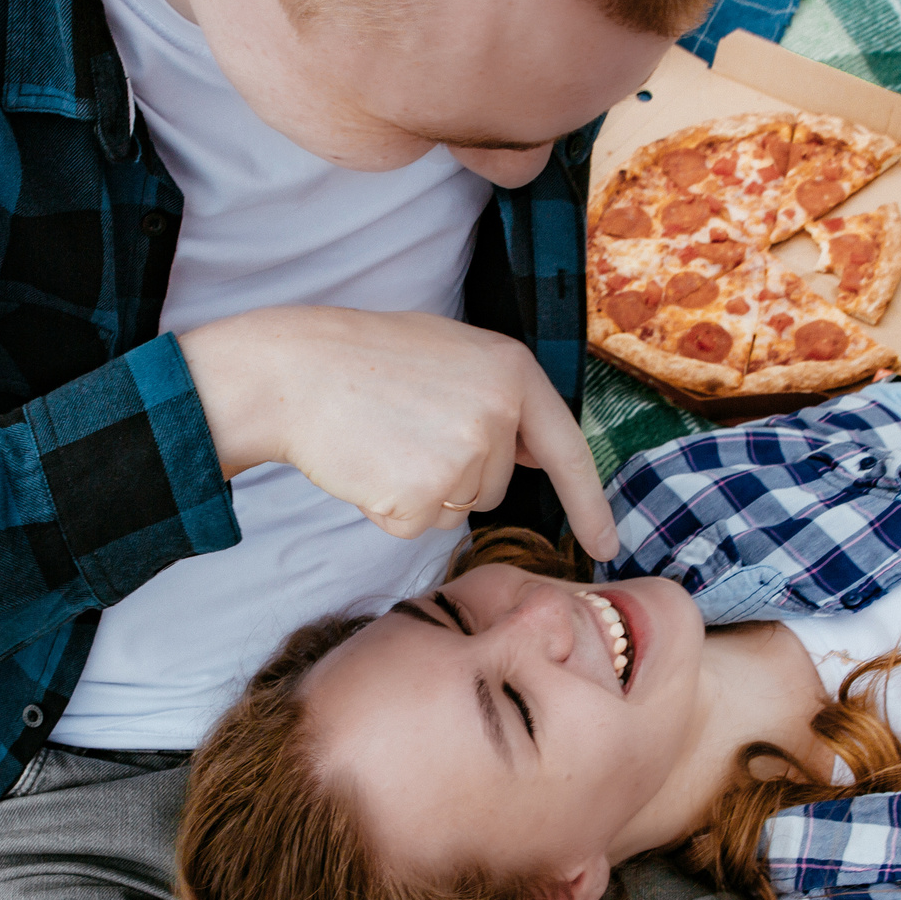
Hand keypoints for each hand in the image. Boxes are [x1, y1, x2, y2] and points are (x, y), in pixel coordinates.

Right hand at [177, 307, 619, 560]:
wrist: (292, 371)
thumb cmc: (364, 361)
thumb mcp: (451, 355)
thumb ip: (500, 397)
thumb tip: (537, 455)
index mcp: (512, 371)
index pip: (568, 450)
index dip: (590, 504)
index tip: (608, 544)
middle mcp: (497, 414)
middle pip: (494, 487)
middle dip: (453, 474)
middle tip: (403, 428)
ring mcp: (460, 457)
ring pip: (456, 510)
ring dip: (421, 491)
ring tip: (383, 441)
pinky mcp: (419, 498)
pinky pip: (417, 526)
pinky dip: (389, 507)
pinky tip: (366, 465)